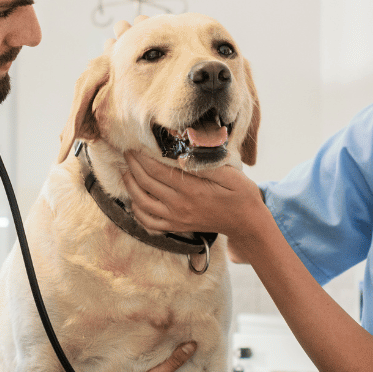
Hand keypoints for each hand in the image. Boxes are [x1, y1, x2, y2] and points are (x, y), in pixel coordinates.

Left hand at [123, 151, 265, 239]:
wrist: (246, 223)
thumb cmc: (241, 195)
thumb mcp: (231, 175)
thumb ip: (206, 165)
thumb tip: (184, 153)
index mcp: (192, 190)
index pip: (157, 170)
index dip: (142, 157)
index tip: (134, 144)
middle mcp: (180, 205)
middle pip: (146, 183)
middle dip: (133, 166)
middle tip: (127, 152)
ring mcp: (176, 218)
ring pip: (142, 203)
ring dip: (130, 186)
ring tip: (126, 171)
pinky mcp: (176, 227)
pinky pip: (148, 222)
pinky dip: (137, 211)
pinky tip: (135, 198)